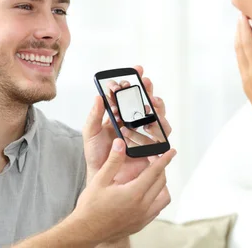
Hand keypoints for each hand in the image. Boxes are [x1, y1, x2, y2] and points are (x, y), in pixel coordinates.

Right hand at [72, 139, 175, 243]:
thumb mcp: (100, 180)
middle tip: (155, 160)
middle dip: (161, 168)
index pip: (155, 172)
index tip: (171, 152)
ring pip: (163, 198)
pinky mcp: (140, 224)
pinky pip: (157, 209)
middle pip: (161, 183)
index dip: (164, 159)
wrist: (86, 231)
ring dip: (162, 185)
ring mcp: (143, 217)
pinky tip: (147, 193)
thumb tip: (120, 144)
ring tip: (153, 177)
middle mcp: (142, 206)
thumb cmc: (91, 207)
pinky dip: (157, 198)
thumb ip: (113, 161)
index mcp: (134, 193)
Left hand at [84, 66, 172, 183]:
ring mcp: (145, 135)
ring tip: (151, 104)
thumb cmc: (96, 156)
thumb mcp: (90, 133)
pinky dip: (159, 129)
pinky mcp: (152, 148)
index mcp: (120, 116)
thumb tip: (98, 96)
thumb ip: (94, 115)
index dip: (132, 83)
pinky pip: (161, 137)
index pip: (128, 96)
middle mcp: (135, 123)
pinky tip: (151, 126)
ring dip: (157, 108)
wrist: (103, 178)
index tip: (131, 74)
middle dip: (147, 91)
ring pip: (158, 117)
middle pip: (146, 103)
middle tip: (145, 83)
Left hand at [234, 15, 251, 130]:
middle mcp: (248, 74)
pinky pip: (242, 63)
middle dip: (240, 30)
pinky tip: (247, 48)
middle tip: (241, 15)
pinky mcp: (249, 87)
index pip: (248, 43)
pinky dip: (242, 50)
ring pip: (239, 55)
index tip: (244, 13)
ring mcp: (247, 81)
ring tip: (242, 27)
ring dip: (240, 40)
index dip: (245, 27)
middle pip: (240, 47)